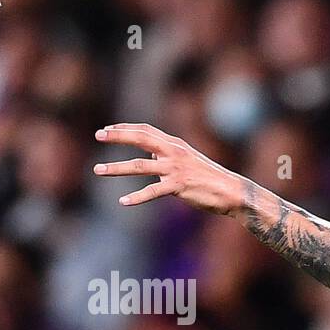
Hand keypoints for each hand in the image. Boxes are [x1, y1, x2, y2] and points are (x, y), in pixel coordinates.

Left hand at [93, 123, 246, 215]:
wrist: (232, 192)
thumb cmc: (211, 179)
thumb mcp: (189, 162)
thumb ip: (168, 158)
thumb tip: (150, 159)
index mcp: (176, 145)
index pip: (146, 130)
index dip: (125, 128)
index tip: (108, 129)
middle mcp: (174, 152)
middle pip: (140, 139)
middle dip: (117, 136)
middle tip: (98, 135)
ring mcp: (175, 169)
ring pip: (139, 165)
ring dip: (116, 167)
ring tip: (98, 170)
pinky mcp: (178, 186)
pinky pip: (152, 191)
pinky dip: (136, 197)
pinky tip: (123, 202)